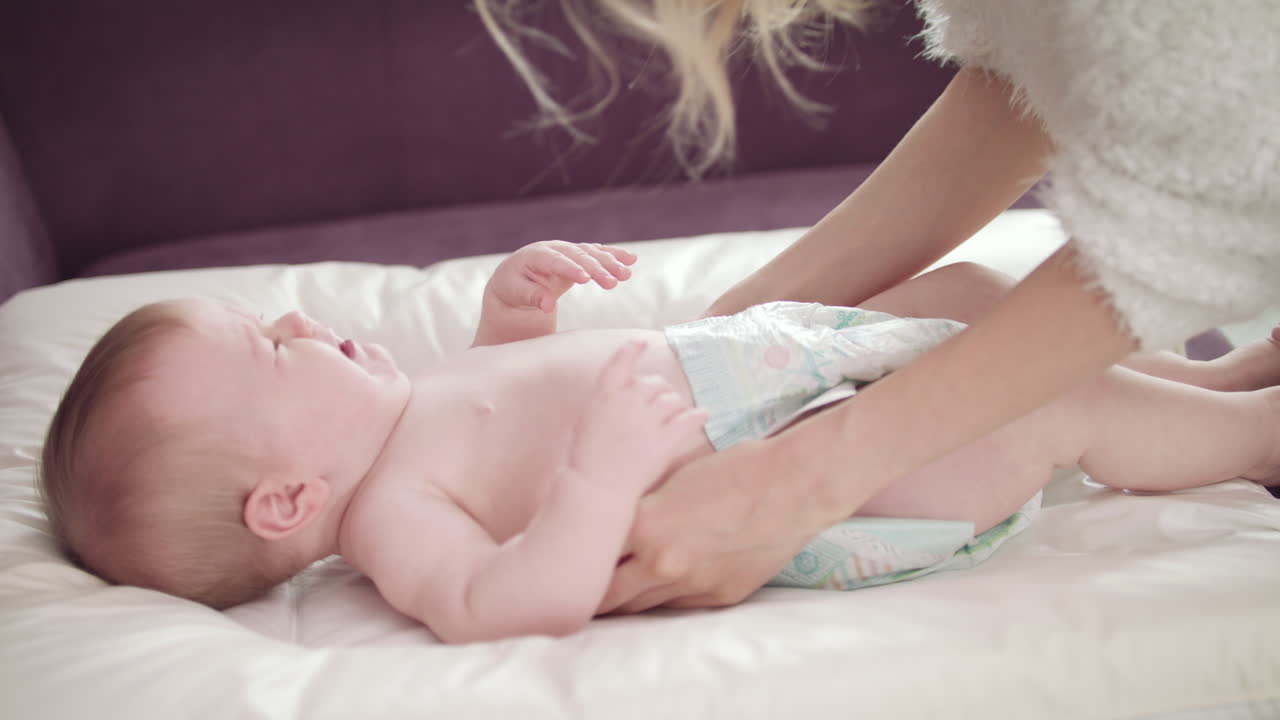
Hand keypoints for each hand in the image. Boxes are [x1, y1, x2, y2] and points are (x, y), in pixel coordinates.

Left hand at [488, 240, 635, 312]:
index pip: (555, 261)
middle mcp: (554, 248)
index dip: (571, 269)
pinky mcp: (578, 256)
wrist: (515, 278)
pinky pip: (597, 253)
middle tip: (613, 283)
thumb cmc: (513, 288)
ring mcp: (567, 250)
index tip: (586, 279)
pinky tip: (631, 259)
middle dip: (597, 268)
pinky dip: (614, 255)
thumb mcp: (515, 293)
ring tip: (627, 274)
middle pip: (578, 256)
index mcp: (535, 255)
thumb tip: (547, 306)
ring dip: (610, 262)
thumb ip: (531, 296)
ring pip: (591, 253)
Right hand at [570, 340, 708, 493]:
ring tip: (675, 418)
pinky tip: (703, 415)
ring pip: (673, 400)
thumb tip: (625, 394)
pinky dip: (698, 416)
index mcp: (605, 395)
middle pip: (654, 383)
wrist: (596, 486)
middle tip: (659, 408)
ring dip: (676, 407)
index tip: (641, 343)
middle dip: (659, 392)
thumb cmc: (587, 458)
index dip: (631, 350)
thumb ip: (607, 402)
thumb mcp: (589, 420)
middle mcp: (628, 400)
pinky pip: (689, 419)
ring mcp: (648, 419)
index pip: (619, 363)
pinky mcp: (665, 439)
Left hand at [597, 438, 828, 613]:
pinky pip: (678, 605)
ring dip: (625, 603)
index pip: (591, 557)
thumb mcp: (673, 480)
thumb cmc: (735, 469)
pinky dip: (664, 598)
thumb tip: (616, 527)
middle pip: (608, 595)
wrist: (793, 486)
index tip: (564, 565)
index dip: (575, 563)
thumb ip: (641, 509)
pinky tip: (657, 590)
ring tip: (608, 599)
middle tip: (574, 594)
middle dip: (591, 597)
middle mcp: (661, 563)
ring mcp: (690, 585)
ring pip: (641, 607)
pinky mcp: (717, 597)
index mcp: (643, 526)